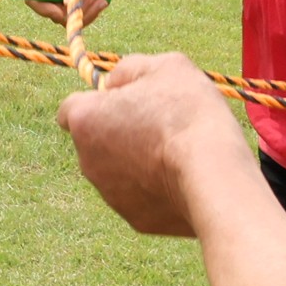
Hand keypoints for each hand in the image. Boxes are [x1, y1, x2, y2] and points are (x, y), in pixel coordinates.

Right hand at [25, 0, 110, 51]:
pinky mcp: (69, 11)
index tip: (62, 12)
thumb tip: (66, 4)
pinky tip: (101, 1)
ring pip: (67, 20)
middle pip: (53, 14)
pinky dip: (92, 13)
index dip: (44, 9)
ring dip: (87, 12)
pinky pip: (77, 21)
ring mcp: (57, 4)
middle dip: (75, 10)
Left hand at [56, 52, 256, 238]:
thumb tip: (116, 81)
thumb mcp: (165, 66)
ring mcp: (109, 194)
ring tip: (178, 152)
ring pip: (118, 171)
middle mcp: (87, 160)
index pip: (71, 109)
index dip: (100, 102)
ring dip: (138, 161)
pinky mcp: (135, 219)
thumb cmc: (187, 113)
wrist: (214, 175)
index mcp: (85, 119)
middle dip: (120, 133)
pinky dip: (156, 188)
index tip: (129, 101)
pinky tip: (184, 178)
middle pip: (97, 142)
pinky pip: (141, 197)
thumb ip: (131, 69)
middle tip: (161, 125)